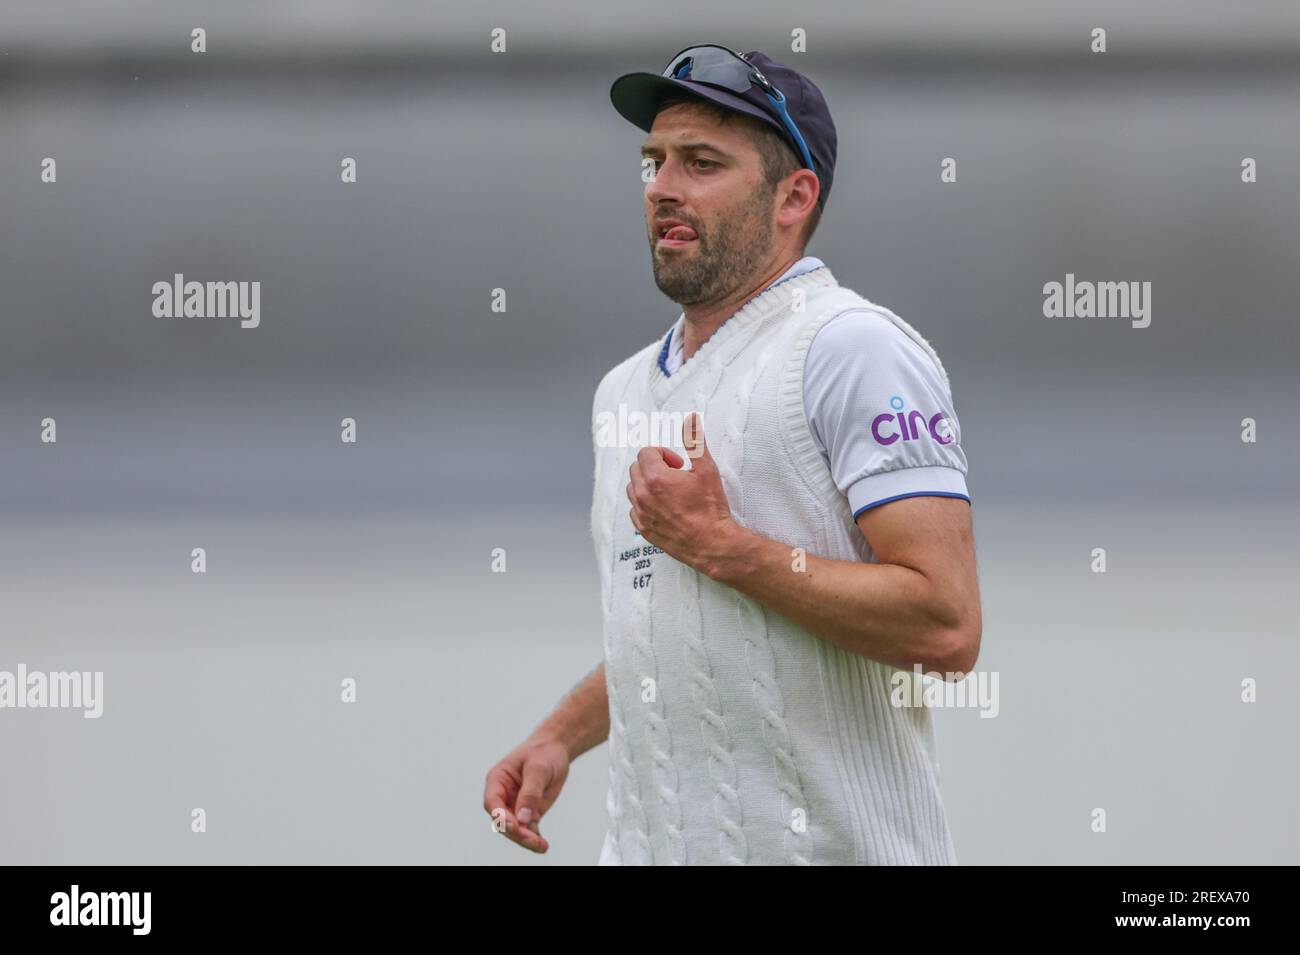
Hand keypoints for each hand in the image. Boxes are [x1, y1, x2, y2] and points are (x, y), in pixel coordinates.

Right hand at [483, 736, 570, 852]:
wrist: (556, 749)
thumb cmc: (543, 753)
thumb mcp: (538, 768)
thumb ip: (530, 792)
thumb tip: (523, 818)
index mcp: (498, 780)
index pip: (492, 803)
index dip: (500, 816)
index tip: (514, 825)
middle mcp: (503, 796)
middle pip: (503, 821)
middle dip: (516, 832)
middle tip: (532, 840)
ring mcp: (515, 806)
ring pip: (515, 829)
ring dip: (526, 839)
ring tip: (541, 846)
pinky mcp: (529, 813)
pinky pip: (529, 830)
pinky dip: (535, 838)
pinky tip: (543, 846)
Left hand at [626, 412, 735, 574]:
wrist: (712, 543)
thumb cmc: (710, 509)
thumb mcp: (707, 470)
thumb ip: (695, 442)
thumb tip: (691, 420)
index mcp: (655, 478)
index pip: (646, 452)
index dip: (664, 454)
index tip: (678, 464)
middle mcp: (643, 495)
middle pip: (636, 468)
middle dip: (654, 466)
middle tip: (676, 475)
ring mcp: (641, 514)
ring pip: (633, 488)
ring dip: (648, 484)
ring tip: (670, 491)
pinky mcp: (643, 529)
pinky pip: (635, 509)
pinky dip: (645, 504)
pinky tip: (664, 507)